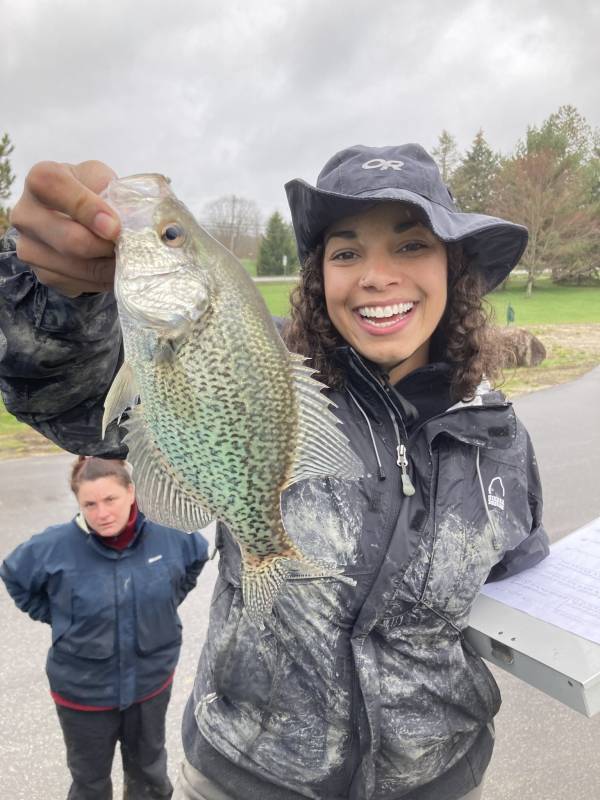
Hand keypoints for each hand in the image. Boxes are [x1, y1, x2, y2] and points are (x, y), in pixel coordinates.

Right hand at [10, 160, 120, 296]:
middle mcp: (26, 214)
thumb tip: (129, 222)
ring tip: (126, 258)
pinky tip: (111, 267)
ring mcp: (29, 248)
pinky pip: (79, 283)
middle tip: (129, 246)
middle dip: (107, 247)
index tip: (114, 227)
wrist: (73, 216)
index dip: (88, 208)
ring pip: (78, 268)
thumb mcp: (102, 179)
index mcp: (41, 179)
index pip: (56, 188)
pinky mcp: (42, 274)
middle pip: (70, 240)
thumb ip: (112, 193)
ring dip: (109, 267)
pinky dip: (102, 279)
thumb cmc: (90, 192)